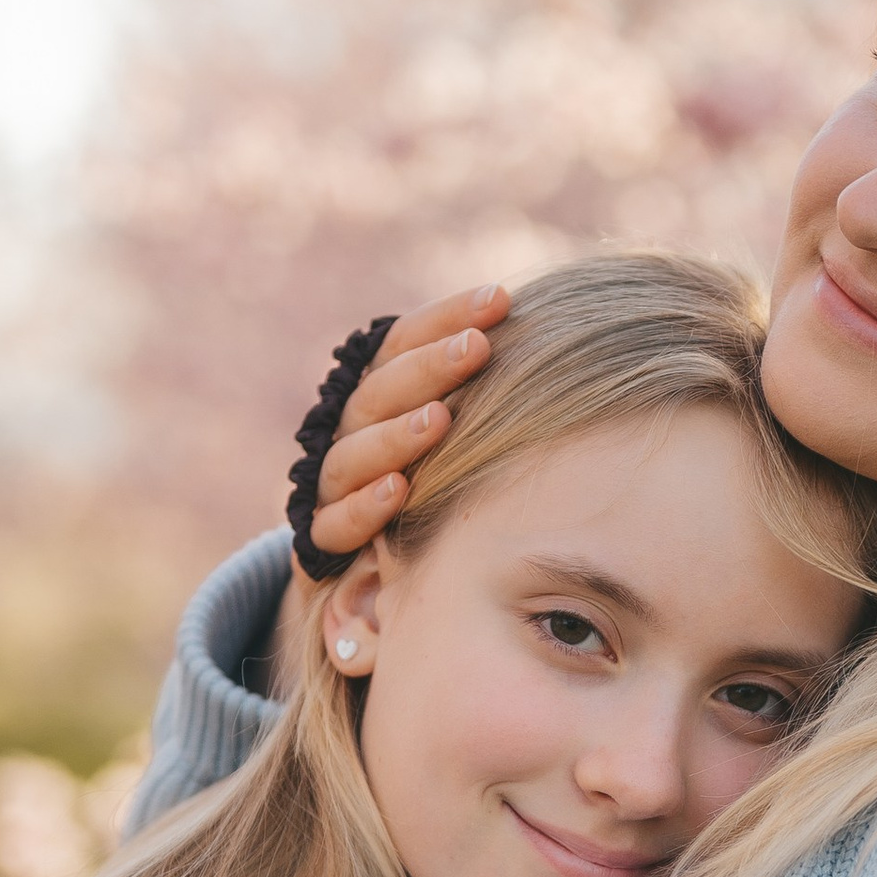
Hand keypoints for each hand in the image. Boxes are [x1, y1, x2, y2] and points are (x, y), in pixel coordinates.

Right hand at [304, 285, 509, 562]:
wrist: (367, 576)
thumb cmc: (435, 487)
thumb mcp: (462, 435)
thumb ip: (483, 390)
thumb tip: (549, 332)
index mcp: (379, 394)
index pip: (402, 342)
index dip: (446, 318)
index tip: (500, 300)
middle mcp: (350, 432)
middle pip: (380, 390)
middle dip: (429, 366)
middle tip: (477, 348)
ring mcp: (334, 484)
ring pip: (354, 452)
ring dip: (396, 434)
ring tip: (440, 419)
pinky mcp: (326, 539)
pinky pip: (334, 523)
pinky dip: (363, 506)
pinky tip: (398, 489)